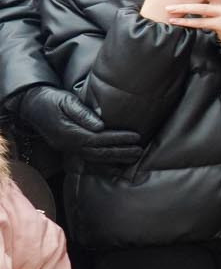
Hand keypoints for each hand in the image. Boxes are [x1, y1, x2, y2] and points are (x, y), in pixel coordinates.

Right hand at [9, 86, 142, 164]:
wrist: (32, 104)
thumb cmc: (52, 99)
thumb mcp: (67, 101)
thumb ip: (83, 114)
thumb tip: (101, 126)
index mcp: (69, 132)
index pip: (99, 138)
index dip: (118, 138)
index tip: (136, 137)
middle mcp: (68, 145)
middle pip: (99, 152)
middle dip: (121, 152)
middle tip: (140, 151)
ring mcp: (67, 149)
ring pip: (94, 159)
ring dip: (115, 160)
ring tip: (134, 159)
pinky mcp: (68, 150)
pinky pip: (87, 162)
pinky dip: (103, 167)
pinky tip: (116, 169)